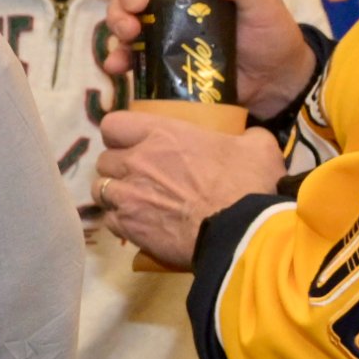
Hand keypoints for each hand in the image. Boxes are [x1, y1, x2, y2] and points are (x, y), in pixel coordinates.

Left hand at [91, 104, 286, 269]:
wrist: (241, 233)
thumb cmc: (248, 185)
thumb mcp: (258, 148)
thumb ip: (247, 136)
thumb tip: (249, 137)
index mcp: (161, 135)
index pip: (113, 124)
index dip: (120, 134)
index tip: (133, 143)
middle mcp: (135, 162)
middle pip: (105, 160)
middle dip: (119, 167)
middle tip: (140, 176)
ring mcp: (127, 196)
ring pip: (100, 189)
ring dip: (115, 194)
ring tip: (134, 202)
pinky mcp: (127, 227)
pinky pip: (109, 220)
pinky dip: (120, 222)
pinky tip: (138, 226)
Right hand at [99, 0, 314, 120]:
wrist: (271, 82)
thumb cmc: (271, 36)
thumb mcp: (267, 9)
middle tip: (135, 4)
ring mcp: (162, 20)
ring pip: (125, 7)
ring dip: (118, 17)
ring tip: (129, 34)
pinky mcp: (155, 51)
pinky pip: (126, 49)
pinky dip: (116, 55)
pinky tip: (120, 64)